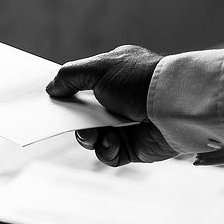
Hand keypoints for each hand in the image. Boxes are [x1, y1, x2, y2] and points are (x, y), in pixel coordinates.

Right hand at [45, 45, 175, 165]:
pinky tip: (112, 142)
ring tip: (94, 135)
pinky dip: (106, 151)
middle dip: (72, 122)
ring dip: (88, 138)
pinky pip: (109, 155)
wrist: (174, 104)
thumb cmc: (138, 80)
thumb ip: (70, 76)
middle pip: (83, 116)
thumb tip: (51, 88)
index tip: (49, 102)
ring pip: (93, 138)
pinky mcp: (135, 148)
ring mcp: (127, 125)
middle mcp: (119, 101)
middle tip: (65, 123)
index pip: (82, 87)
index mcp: (113, 77)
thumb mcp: (98, 68)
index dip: (66, 95)